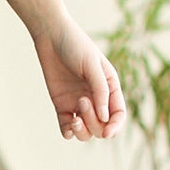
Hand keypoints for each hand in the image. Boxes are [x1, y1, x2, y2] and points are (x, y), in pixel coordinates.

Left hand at [32, 16, 125, 140]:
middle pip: (101, 126)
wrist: (51, 36)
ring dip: (82, 130)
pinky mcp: (62, 105)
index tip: (107, 133)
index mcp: (110, 88)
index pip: (118, 115)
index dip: (115, 127)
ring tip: (74, 116)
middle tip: (82, 101)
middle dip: (94, 123)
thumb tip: (104, 117)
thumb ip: (100, 90)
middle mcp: (96, 98)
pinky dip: (68, 132)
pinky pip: (67, 127)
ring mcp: (78, 104)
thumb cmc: (76, 46)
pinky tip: (68, 127)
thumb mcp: (92, 65)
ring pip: (86, 131)